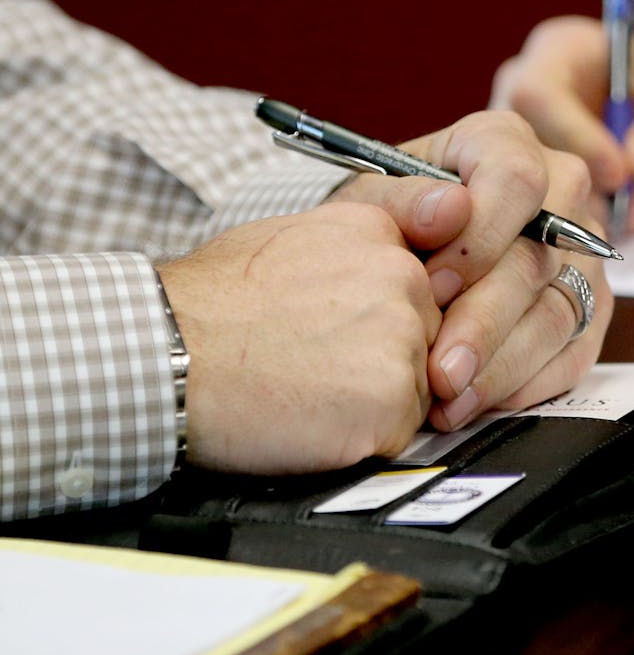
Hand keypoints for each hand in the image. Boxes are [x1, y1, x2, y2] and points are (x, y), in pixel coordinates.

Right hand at [159, 203, 440, 474]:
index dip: (375, 315)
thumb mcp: (292, 237)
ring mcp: (400, 338)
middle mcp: (401, 276)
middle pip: (426, 334)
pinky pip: (400, 430)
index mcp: (378, 232)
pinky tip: (313, 418)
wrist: (164, 357)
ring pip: (416, 384)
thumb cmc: (213, 304)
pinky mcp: (391, 400)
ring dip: (373, 399)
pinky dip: (363, 438)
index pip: (417, 283)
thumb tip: (448, 216)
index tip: (331, 325)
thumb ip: (366, 238)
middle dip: (381, 357)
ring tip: (307, 386)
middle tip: (311, 359)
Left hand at [329, 110, 611, 429]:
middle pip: (539, 257)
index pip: (517, 178)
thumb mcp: (368, 201)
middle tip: (439, 369)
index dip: (479, 236)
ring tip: (448, 399)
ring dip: (501, 365)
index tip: (432, 283)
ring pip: (558, 313)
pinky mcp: (589, 308)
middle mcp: (558, 192)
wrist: (389, 258)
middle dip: (484, 321)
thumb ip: (400, 200)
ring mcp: (581, 253)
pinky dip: (524, 384)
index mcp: (504, 142)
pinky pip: (573, 354)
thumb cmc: (382, 222)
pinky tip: (477, 401)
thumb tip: (448, 211)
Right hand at [490, 15, 633, 231]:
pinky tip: (610, 238)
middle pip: (513, 150)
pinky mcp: (544, 195)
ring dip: (569, 222)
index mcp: (563, 52)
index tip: (620, 174)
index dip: (572, 137)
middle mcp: (532, 99)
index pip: (535, 93)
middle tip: (620, 214)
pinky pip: (541, 228)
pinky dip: (575, 242)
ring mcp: (530, 150)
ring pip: (523, 196)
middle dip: (562, 189)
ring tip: (620, 226)